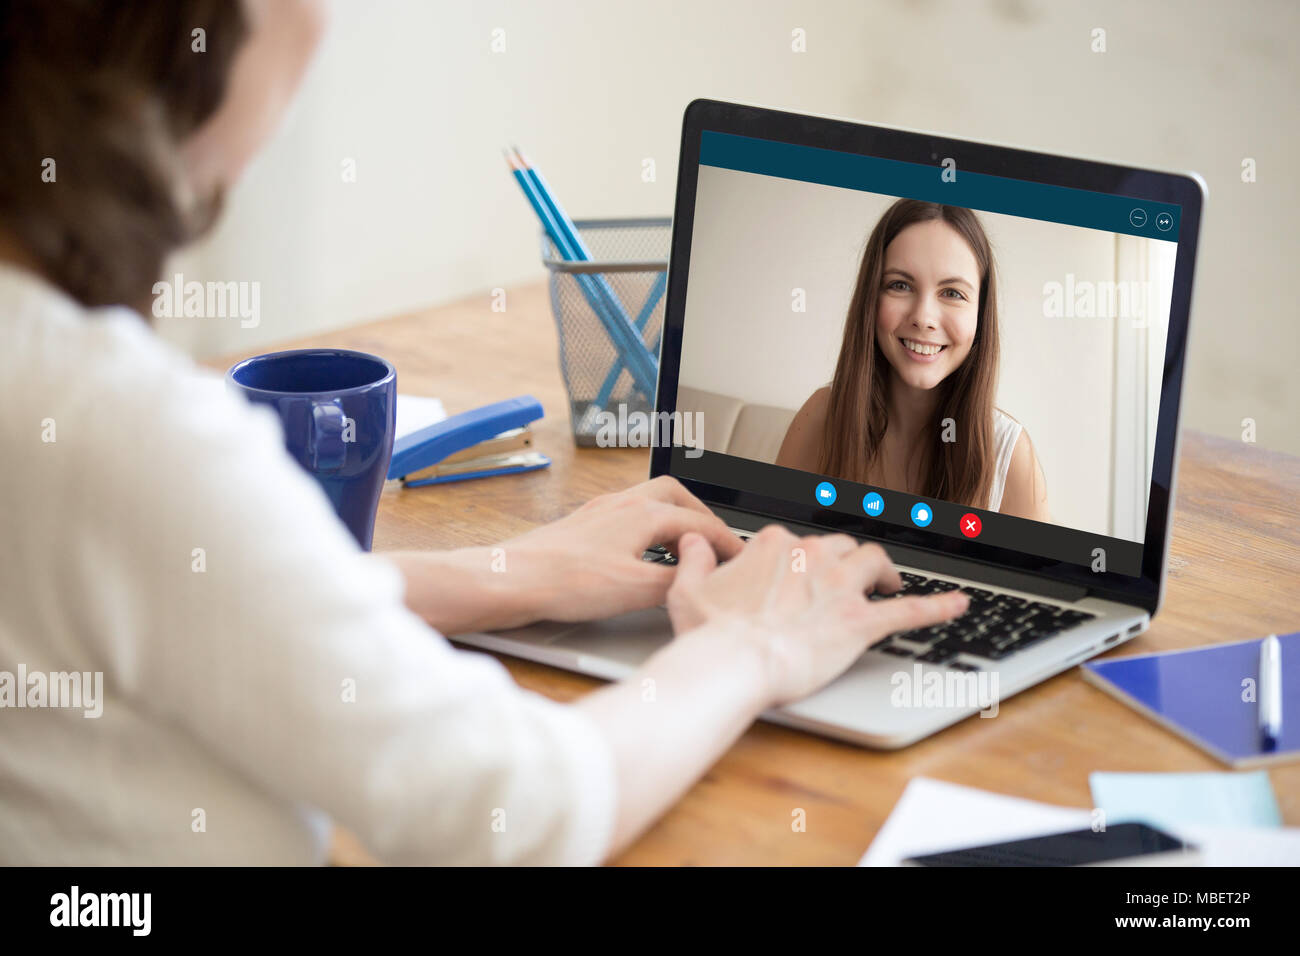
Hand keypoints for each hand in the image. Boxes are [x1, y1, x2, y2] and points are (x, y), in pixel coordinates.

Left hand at [491, 475, 744, 625]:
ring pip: (649, 503)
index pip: (699, 522)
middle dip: (701, 517)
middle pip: (674, 496)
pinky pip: (627, 517)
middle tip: (716, 543)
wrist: (511, 579)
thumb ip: (677, 581)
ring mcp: (599, 513)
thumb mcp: (636, 589)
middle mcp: (621, 504)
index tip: (741, 557)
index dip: (726, 541)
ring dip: (673, 520)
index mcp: (642, 513)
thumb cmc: (566, 581)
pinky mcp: (581, 528)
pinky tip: (642, 555)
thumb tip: (700, 580)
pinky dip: (647, 530)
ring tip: (684, 547)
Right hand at [665, 524, 969, 706]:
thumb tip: (692, 540)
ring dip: (883, 570)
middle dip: (845, 560)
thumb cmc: (709, 634)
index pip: (795, 543)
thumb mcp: (686, 590)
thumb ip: (692, 559)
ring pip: (874, 562)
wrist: (734, 662)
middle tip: (848, 579)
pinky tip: (959, 605)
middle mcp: (811, 556)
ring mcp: (840, 587)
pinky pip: (911, 610)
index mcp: (774, 547)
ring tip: (888, 583)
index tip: (797, 575)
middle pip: (838, 547)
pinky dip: (939, 606)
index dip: (799, 560)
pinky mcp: (861, 622)